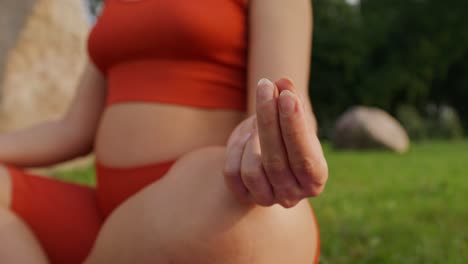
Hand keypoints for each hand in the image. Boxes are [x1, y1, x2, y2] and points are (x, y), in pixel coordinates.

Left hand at [223, 78, 327, 207]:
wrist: (270, 153)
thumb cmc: (288, 133)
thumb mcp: (293, 117)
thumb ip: (291, 99)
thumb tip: (284, 82)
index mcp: (315, 179)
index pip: (305, 158)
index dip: (295, 126)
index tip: (287, 95)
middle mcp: (293, 195)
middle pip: (276, 162)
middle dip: (269, 120)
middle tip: (266, 86)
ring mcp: (267, 198)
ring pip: (252, 169)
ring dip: (251, 137)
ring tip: (256, 118)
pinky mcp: (244, 196)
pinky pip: (233, 172)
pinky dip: (236, 148)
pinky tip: (245, 135)